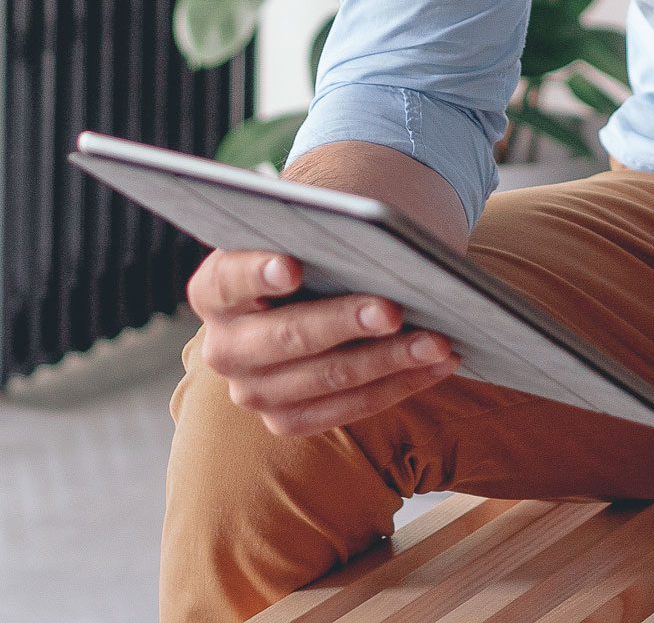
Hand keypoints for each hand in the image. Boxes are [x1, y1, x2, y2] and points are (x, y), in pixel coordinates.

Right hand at [186, 248, 459, 436]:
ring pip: (327, 379)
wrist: (311, 292)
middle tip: (393, 309)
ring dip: (389, 360)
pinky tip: (440, 363)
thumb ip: (325, 234)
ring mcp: (253, 391)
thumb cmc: (314, 251)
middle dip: (344, 322)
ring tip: (438, 340)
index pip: (231, 278)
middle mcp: (223, 347)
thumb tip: (377, 235)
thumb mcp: (308, 234)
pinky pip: (349, 408)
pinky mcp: (288, 419)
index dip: (260, 273)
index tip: (293, 265)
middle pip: (286, 337)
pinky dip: (400, 384)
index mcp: (214, 289)